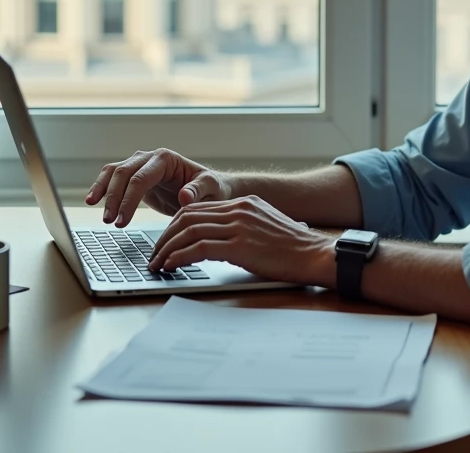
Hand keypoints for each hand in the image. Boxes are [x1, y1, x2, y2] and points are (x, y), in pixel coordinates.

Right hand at [85, 149, 232, 227]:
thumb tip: (184, 196)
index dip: (129, 199)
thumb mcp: (211, 190)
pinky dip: (101, 188)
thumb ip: (198, 191)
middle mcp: (149, 158)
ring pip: (113, 173)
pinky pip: (112, 179)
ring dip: (103, 192)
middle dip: (114, 198)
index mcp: (166, 159)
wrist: (208, 190)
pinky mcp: (134, 176)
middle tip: (110, 221)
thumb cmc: (212, 189)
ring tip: (100, 214)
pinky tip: (92, 201)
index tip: (122, 220)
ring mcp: (139, 165)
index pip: (141, 177)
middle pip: (123, 174)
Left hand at [147, 195, 334, 287]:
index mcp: (244, 203)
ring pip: (188, 231)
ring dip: (167, 249)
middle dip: (165, 237)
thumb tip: (217, 242)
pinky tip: (172, 266)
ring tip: (157, 264)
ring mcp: (239, 226)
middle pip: (187, 217)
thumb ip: (242, 227)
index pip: (197, 208)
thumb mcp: (266, 227)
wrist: (315, 254)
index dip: (175, 225)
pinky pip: (199, 248)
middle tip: (154, 254)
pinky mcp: (240, 245)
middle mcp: (239, 209)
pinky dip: (180, 257)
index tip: (165, 241)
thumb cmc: (294, 248)